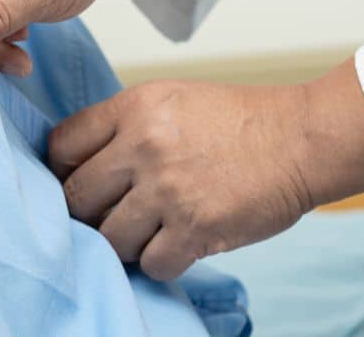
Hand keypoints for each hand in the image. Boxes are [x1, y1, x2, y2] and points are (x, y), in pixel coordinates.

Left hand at [47, 58, 363, 280]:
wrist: (301, 139)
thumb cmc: (243, 120)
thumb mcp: (174, 100)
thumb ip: (127, 126)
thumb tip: (83, 165)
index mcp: (136, 107)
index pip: (62, 145)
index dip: (61, 170)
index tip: (75, 182)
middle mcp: (144, 146)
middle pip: (76, 198)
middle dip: (88, 213)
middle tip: (108, 215)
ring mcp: (169, 190)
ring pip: (109, 238)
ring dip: (124, 242)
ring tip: (149, 231)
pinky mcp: (196, 229)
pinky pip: (150, 263)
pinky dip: (161, 261)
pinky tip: (179, 243)